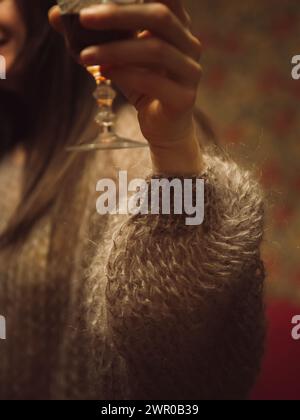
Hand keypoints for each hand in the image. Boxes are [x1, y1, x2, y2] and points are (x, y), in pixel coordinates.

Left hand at [49, 1, 203, 174]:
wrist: (162, 125)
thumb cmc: (142, 84)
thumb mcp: (119, 55)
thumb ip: (97, 35)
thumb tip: (56, 16)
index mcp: (177, 26)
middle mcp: (190, 44)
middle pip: (160, 17)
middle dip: (119, 14)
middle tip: (84, 17)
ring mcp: (191, 71)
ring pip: (156, 49)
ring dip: (115, 50)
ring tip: (85, 56)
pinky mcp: (184, 98)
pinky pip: (153, 81)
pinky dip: (125, 74)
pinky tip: (104, 73)